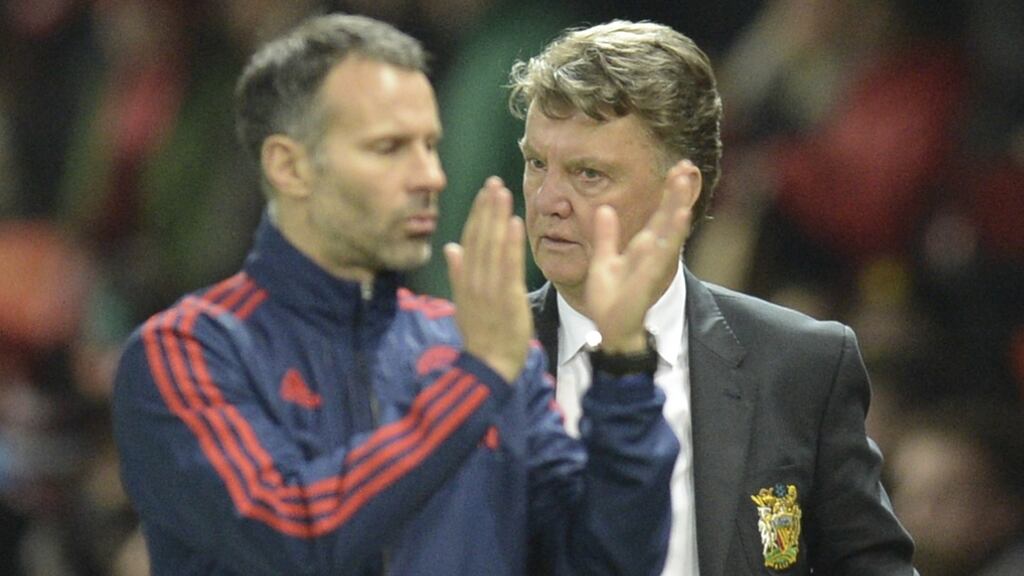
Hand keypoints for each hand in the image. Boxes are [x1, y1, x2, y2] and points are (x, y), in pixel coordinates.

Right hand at [444, 177, 531, 382]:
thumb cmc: (482, 334)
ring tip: (503, 192)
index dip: (478, 214)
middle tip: (494, 182)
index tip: (485, 192)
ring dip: (497, 217)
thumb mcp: (464, 302)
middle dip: (487, 208)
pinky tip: (514, 223)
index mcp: (465, 279)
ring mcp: (488, 287)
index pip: (470, 239)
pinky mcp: (505, 297)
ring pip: (491, 246)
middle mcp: (474, 279)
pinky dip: (510, 243)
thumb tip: (450, 248)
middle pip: (480, 237)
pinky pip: (507, 265)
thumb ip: (458, 273)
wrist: (488, 363)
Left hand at [584, 160, 698, 351]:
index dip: (668, 193)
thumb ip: (606, 236)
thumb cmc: (611, 298)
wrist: (609, 328)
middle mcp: (653, 253)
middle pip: (669, 217)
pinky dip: (672, 234)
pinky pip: (663, 253)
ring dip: (678, 206)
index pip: (659, 214)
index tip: (678, 169)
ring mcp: (654, 265)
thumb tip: (605, 209)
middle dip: (677, 193)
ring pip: (670, 230)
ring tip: (685, 183)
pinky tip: (680, 216)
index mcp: (643, 247)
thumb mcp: (604, 260)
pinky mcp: (649, 277)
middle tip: (687, 166)